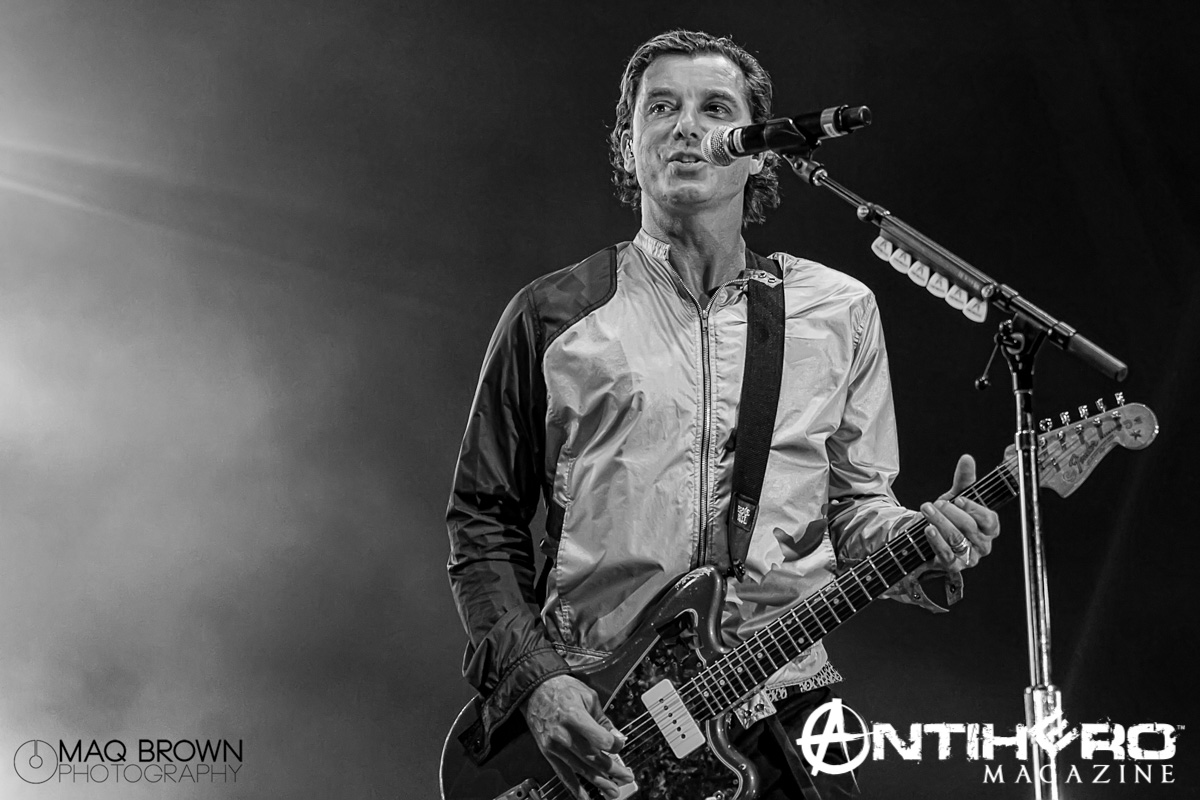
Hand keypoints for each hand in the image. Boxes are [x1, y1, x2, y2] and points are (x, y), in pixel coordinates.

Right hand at [521, 674, 636, 799]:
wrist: (535, 690)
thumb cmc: (561, 689)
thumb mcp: (588, 696)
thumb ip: (603, 719)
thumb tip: (615, 735)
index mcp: (575, 716)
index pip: (600, 739)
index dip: (614, 745)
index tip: (620, 745)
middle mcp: (564, 733)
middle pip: (593, 757)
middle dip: (612, 769)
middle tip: (626, 777)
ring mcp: (555, 745)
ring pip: (581, 769)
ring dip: (599, 782)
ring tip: (613, 791)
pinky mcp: (548, 752)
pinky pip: (563, 774)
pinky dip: (575, 788)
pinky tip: (585, 797)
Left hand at [920, 454, 999, 571]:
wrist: (929, 536)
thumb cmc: (949, 517)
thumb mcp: (956, 496)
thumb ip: (964, 479)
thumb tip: (967, 459)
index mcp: (989, 527)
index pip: (989, 519)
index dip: (974, 509)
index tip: (959, 499)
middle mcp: (983, 544)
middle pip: (970, 528)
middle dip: (950, 513)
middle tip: (935, 504)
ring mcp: (969, 557)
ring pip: (957, 540)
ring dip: (940, 523)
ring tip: (927, 511)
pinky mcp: (954, 566)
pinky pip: (947, 555)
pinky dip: (936, 541)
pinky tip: (928, 530)